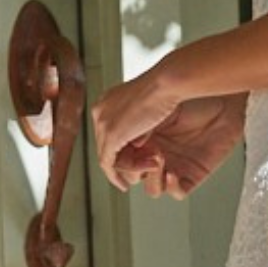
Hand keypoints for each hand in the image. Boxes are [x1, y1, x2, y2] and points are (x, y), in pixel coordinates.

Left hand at [91, 61, 185, 191]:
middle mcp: (100, 111)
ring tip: (146, 171)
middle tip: (144, 169)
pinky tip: (123, 185)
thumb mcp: (147, 106)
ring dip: (127, 168)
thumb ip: (139, 122)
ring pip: (107, 156)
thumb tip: (138, 142)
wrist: (167, 82)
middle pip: (105, 145)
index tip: (136, 159)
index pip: (108, 132)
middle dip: (124, 161)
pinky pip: (108, 163)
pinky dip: (115, 176)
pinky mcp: (111, 135)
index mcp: (107, 101)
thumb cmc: (165, 88)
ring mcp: (103, 123)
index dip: (123, 148)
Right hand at [113, 96, 244, 199]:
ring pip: (153, 188)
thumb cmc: (171, 94)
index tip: (123, 154)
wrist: (210, 89)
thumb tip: (106, 163)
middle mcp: (154, 147)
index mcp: (137, 133)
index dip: (118, 163)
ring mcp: (175, 160)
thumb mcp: (127, 116)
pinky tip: (172, 173)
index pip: (118, 162)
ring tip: (160, 159)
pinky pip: (177, 191)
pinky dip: (172, 186)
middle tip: (147, 153)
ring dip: (152, 179)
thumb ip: (109, 141)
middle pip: (134, 176)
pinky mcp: (195, 170)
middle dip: (136, 169)